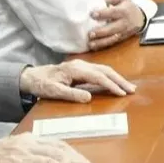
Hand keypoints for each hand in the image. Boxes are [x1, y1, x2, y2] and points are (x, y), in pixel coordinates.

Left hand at [20, 59, 135, 103]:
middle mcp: (81, 65)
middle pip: (105, 71)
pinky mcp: (82, 68)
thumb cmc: (42, 84)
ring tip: (128, 86)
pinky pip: (100, 71)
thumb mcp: (53, 92)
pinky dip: (110, 77)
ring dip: (117, 78)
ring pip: (104, 69)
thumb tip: (89, 97)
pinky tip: (115, 83)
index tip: (121, 93)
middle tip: (132, 89)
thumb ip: (71, 94)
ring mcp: (82, 65)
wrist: (31, 76)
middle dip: (120, 80)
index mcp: (75, 69)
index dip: (111, 85)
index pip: (98, 77)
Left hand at [88, 0, 144, 50]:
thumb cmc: (126, 6)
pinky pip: (112, 43)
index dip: (103, 13)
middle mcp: (124, 23)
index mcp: (124, 11)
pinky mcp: (121, 38)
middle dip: (101, 32)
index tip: (92, 14)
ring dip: (101, 42)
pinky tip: (93, 46)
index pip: (114, 12)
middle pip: (113, 28)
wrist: (140, 17)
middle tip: (90, 33)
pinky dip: (102, 45)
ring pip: (112, 38)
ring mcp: (123, 32)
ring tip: (91, 43)